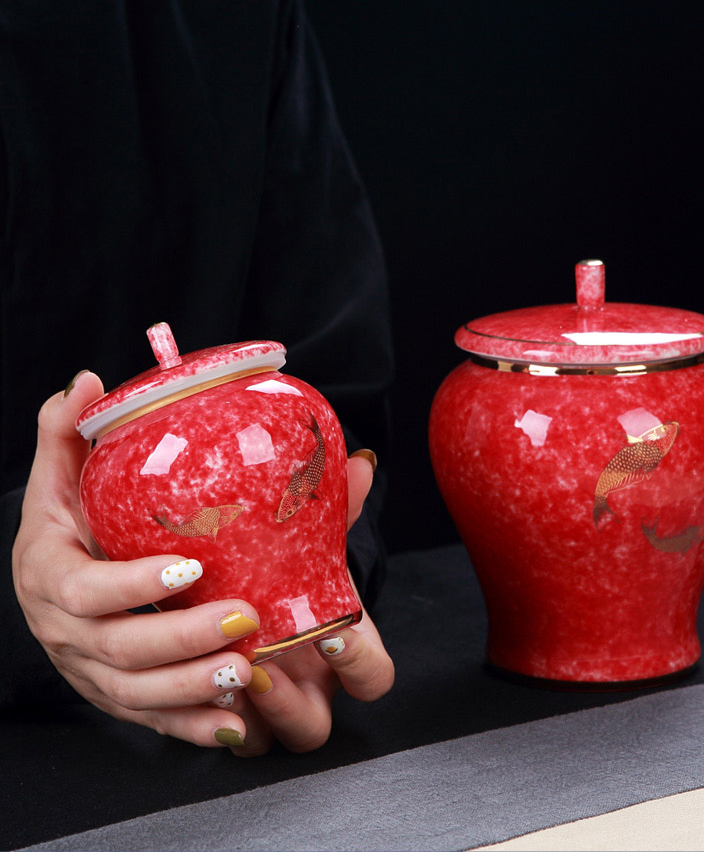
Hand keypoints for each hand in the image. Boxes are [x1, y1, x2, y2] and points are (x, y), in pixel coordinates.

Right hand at [12, 371, 392, 753]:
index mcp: (50, 575)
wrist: (52, 580)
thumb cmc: (66, 524)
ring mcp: (90, 670)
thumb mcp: (59, 478)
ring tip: (246, 671)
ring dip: (192, 688)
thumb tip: (85, 383)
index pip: (85, 589)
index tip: (187, 568)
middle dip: (181, 640)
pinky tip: (234, 724)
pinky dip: (192, 726)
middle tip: (242, 620)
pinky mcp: (116, 693)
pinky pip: (152, 720)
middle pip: (120, 648)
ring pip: (137, 693)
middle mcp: (66, 632)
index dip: (132, 585)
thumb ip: (66, 432)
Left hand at [218, 451, 393, 755]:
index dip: (361, 664)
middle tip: (262, 664)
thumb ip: (334, 506)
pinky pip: (218, 737)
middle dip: (291, 702)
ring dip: (246, 714)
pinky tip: (184, 681)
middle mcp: (307, 687)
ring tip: (217, 667)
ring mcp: (266, 709)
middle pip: (314, 729)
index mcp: (340, 650)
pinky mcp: (224, 713)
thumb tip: (361, 463)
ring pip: (264, 740)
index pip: (373, 678)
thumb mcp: (308, 539)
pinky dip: (204, 719)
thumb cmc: (286, 565)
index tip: (335, 631)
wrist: (243, 582)